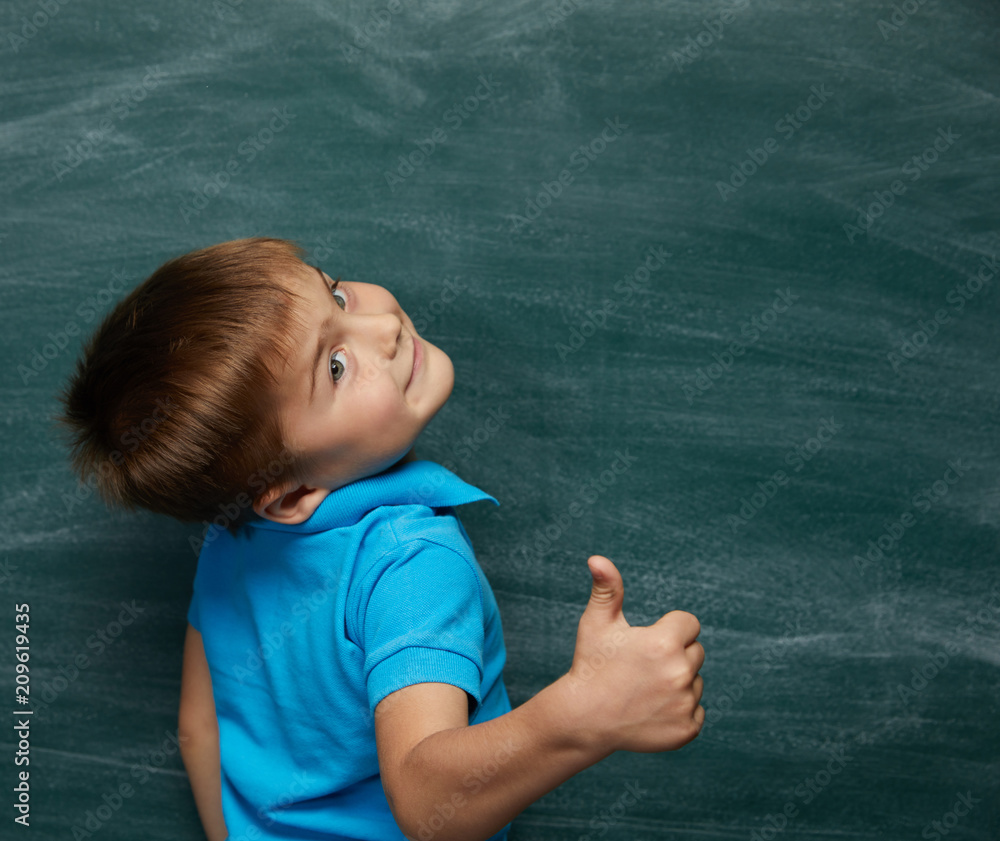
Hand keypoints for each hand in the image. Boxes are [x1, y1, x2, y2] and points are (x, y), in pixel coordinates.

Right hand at [564, 555, 704, 754]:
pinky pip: (696, 710)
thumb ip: (607, 589)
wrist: (583, 720)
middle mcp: (680, 673)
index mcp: (664, 643)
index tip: (646, 642)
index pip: (689, 623)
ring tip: (644, 689)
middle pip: (696, 652)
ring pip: (695, 681)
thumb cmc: (591, 665)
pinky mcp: (687, 729)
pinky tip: (651, 710)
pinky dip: (678, 710)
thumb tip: (597, 558)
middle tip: (642, 667)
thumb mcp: (597, 624)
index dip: (668, 629)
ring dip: (677, 682)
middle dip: (674, 655)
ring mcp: (685, 704)